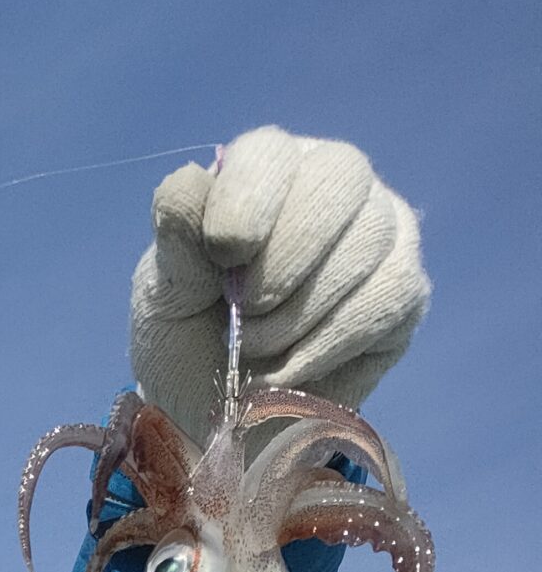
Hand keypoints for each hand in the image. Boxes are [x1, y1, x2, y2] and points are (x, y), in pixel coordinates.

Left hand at [130, 128, 429, 439]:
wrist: (225, 419)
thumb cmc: (190, 343)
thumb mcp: (165, 298)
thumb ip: (175, 244)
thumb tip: (188, 182)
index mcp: (267, 171)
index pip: (271, 152)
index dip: (247, 201)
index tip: (222, 256)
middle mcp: (334, 184)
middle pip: (338, 178)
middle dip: (282, 260)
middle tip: (242, 315)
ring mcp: (381, 231)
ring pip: (368, 240)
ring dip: (299, 312)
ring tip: (255, 348)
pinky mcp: (405, 289)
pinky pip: (389, 295)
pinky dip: (328, 343)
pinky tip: (289, 369)